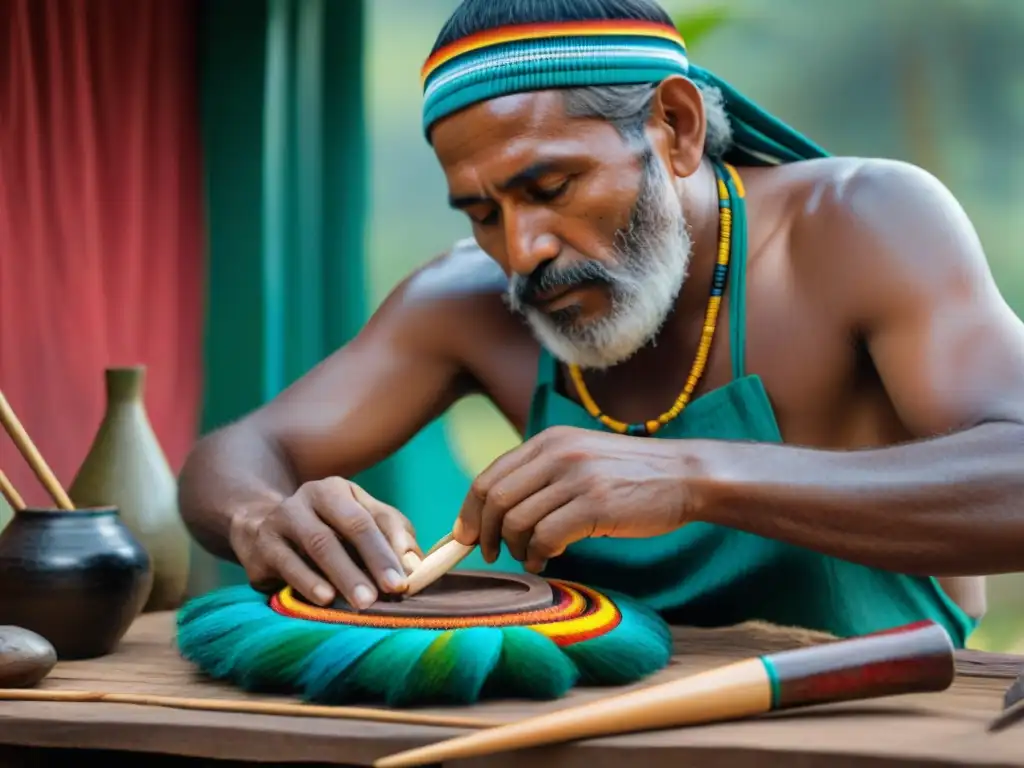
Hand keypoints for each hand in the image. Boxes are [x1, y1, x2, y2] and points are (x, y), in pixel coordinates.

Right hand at [229, 477, 422, 608]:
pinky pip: (287, 565)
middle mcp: (308, 498)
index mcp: (337, 490)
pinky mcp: (261, 548)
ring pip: (318, 545)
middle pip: (347, 526)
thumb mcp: (361, 524)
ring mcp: (281, 520)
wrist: (256, 531)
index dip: (390, 548)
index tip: (405, 579)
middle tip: (390, 591)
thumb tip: (414, 565)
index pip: (371, 518)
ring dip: (344, 575)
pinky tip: (325, 599)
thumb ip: (392, 538)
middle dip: (371, 560)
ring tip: (364, 601)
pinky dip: (308, 583)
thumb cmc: (325, 533)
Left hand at [454, 426, 696, 571]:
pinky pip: (546, 537)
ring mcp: (577, 478)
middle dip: (485, 534)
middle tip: (492, 554)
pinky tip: (550, 560)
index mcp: (549, 440)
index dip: (470, 510)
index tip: (465, 535)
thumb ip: (543, 473)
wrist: (686, 475)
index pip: (490, 476)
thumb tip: (497, 509)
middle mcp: (558, 453)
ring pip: (518, 521)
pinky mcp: (596, 505)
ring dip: (516, 548)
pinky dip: (540, 555)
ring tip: (531, 557)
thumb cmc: (631, 475)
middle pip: (496, 499)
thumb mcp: (581, 458)